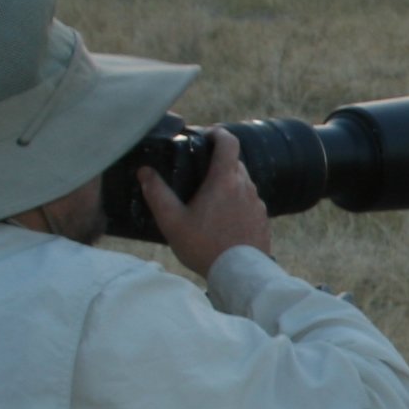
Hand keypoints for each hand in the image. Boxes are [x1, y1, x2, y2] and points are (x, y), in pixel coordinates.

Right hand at [139, 127, 272, 277]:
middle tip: (199, 174)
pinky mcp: (263, 220)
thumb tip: (145, 172)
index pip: (229, 141)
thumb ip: (157, 194)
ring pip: (243, 183)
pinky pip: (250, 203)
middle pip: (234, 163)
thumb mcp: (172, 221)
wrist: (239, 275)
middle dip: (218, 163)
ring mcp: (258, 204)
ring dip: (228, 186)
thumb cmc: (204, 247)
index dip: (218, 133)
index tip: (206, 136)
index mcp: (224, 180)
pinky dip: (237, 204)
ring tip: (209, 202)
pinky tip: (223, 221)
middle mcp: (245, 186)